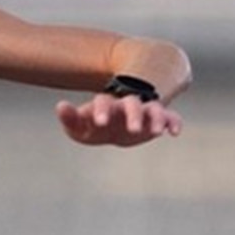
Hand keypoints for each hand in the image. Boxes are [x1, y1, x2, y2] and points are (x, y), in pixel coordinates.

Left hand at [55, 93, 182, 146]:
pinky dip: (173, 122)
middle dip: (133, 114)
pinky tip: (174, 133)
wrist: (115, 126)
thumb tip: (60, 106)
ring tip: (157, 131)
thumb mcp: (80, 127)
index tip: (100, 122)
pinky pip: (170, 117)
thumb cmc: (95, 126)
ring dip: (156, 117)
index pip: (104, 101)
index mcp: (107, 104)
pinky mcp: (157, 120)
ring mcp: (144, 111)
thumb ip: (70, 119)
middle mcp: (127, 104)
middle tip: (132, 129)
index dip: (102, 110)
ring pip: (154, 108)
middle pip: (132, 103)